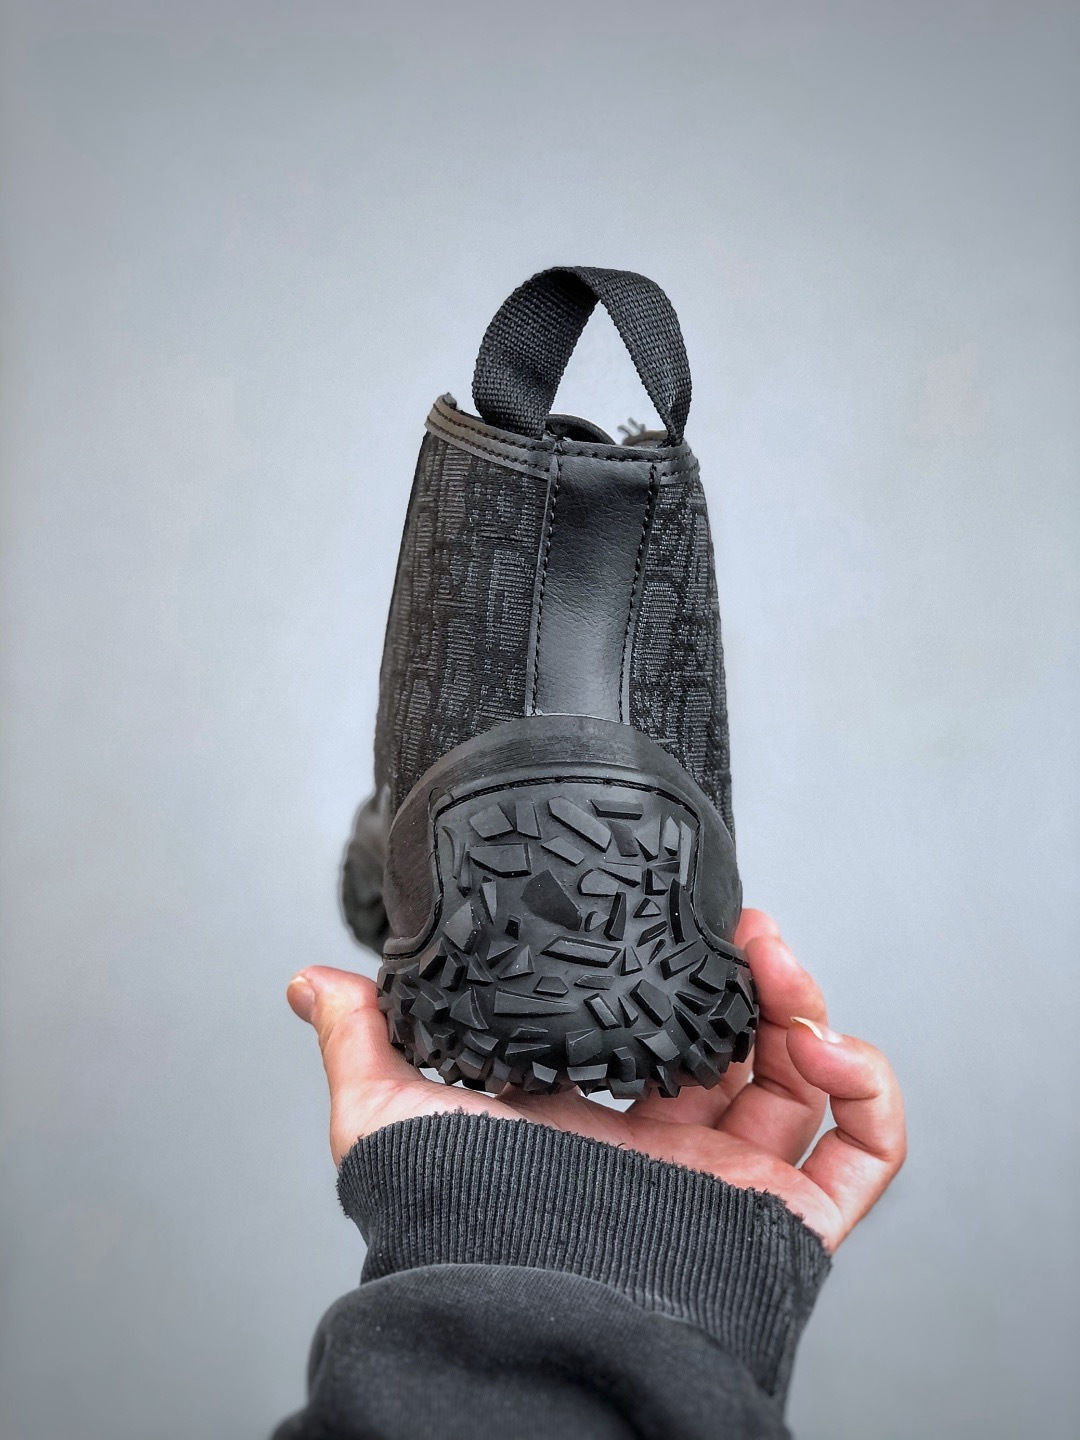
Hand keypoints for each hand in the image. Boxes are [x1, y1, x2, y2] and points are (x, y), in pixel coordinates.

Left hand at [287, 909, 904, 1250]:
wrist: (513, 1314)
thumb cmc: (451, 1227)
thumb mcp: (393, 1112)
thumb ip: (363, 1038)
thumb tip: (310, 980)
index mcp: (603, 1120)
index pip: (666, 1030)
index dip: (685, 967)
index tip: (686, 912)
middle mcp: (676, 1149)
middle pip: (746, 1045)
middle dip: (754, 973)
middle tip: (744, 925)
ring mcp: (736, 1180)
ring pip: (808, 1083)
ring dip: (810, 1009)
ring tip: (779, 964)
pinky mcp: (787, 1220)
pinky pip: (867, 1155)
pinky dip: (872, 1088)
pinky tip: (830, 1041)